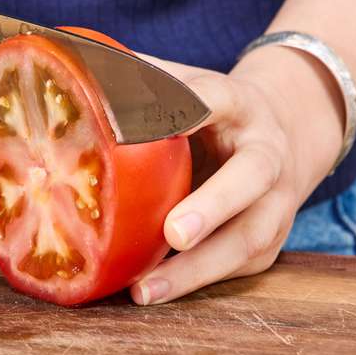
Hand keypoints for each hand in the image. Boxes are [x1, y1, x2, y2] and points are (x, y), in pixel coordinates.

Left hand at [131, 46, 345, 304]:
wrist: (289, 130)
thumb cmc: (213, 109)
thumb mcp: (188, 82)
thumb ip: (137, 78)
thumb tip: (66, 61)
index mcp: (239, 104)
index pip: (215, 99)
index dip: (185, 111)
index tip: (139, 127)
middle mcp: (267, 151)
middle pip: (251, 178)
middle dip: (214, 205)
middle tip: (174, 233)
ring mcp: (276, 200)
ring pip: (248, 237)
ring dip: (198, 269)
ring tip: (145, 291)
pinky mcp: (270, 241)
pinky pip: (237, 267)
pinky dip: (196, 283)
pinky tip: (155, 293)